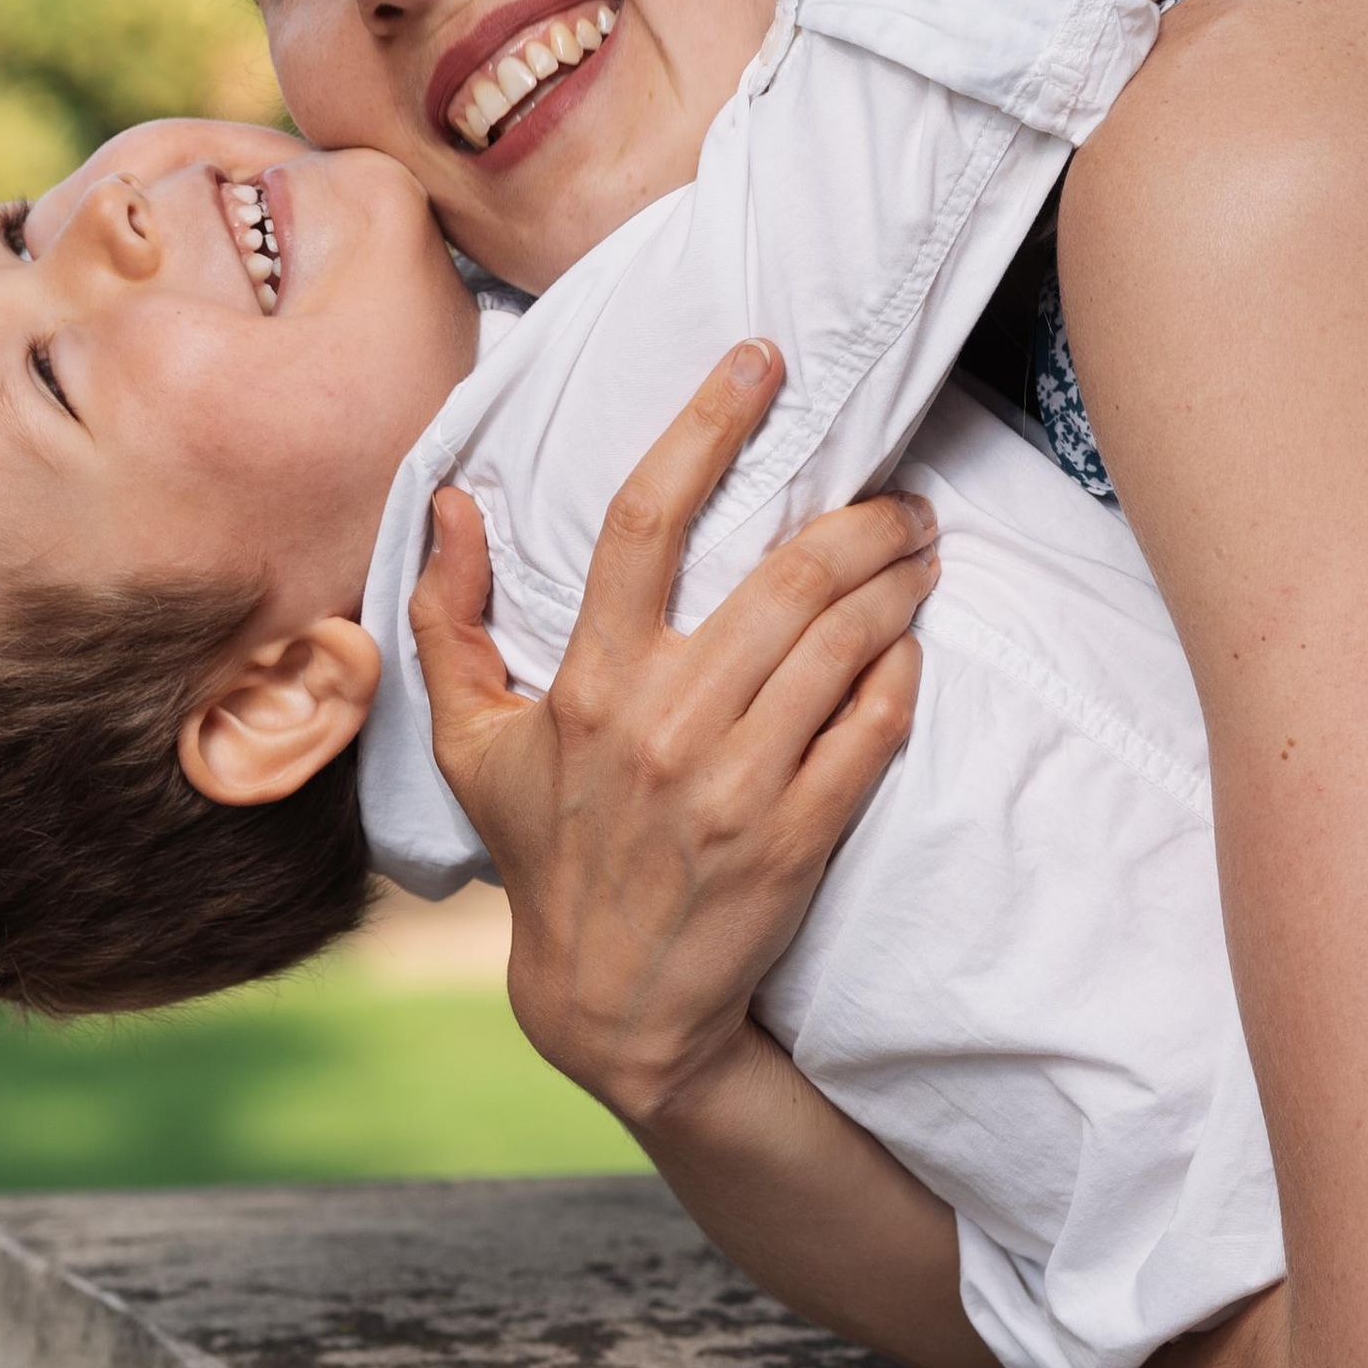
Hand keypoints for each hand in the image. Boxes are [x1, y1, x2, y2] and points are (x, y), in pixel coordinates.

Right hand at [409, 340, 936, 1128]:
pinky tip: (912, 645)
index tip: (760, 361)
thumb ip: (447, 617)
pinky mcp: (799, 837)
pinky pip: (873, 725)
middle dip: (862, 517)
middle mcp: (664, 723)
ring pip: (844, 642)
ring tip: (921, 552)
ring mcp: (737, 783)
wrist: (613, 1006)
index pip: (647, 521)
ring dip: (898, 581)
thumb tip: (452, 501)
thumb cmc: (545, 856)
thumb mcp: (471, 743)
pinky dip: (903, 672)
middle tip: (899, 493)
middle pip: (786, 576)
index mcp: (588, 683)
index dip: (707, 426)